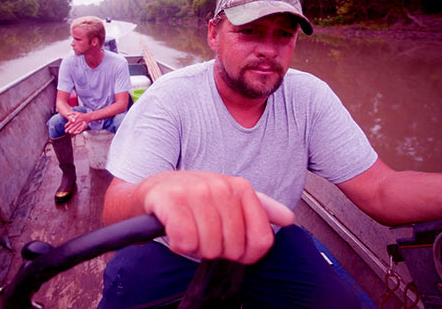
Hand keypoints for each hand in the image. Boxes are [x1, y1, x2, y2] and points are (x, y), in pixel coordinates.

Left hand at [64, 111, 88, 134]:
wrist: (88, 116)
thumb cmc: (81, 115)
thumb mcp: (76, 112)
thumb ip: (71, 113)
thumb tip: (66, 114)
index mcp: (76, 117)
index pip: (71, 121)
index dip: (67, 124)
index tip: (65, 126)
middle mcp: (78, 120)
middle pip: (73, 125)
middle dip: (69, 128)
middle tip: (66, 131)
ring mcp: (81, 123)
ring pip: (76, 127)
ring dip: (73, 130)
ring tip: (69, 132)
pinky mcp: (84, 126)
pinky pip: (80, 129)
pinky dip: (77, 131)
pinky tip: (75, 132)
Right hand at [140, 171, 294, 263]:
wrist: (154, 190)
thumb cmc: (193, 198)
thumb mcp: (229, 198)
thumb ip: (261, 208)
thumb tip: (287, 218)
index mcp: (240, 187)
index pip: (261, 241)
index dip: (246, 254)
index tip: (232, 247)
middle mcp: (220, 186)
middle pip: (233, 247)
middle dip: (216, 250)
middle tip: (204, 236)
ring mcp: (195, 191)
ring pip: (209, 246)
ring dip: (195, 248)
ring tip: (189, 232)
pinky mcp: (170, 200)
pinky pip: (185, 241)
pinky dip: (179, 245)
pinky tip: (176, 233)